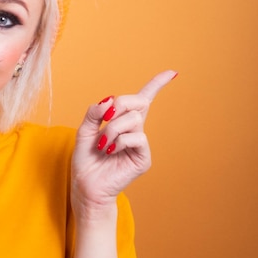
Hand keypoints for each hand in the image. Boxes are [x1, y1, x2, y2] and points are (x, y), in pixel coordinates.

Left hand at [71, 70, 176, 220]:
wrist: (85, 185)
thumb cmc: (86, 159)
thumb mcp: (84, 130)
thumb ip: (94, 113)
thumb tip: (109, 100)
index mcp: (122, 121)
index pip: (143, 99)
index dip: (157, 85)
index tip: (173, 73)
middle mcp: (134, 130)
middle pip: (137, 101)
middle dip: (120, 104)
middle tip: (104, 119)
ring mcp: (140, 144)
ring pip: (134, 119)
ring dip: (113, 129)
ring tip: (103, 144)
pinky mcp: (143, 158)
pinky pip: (137, 137)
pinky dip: (120, 141)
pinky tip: (111, 151)